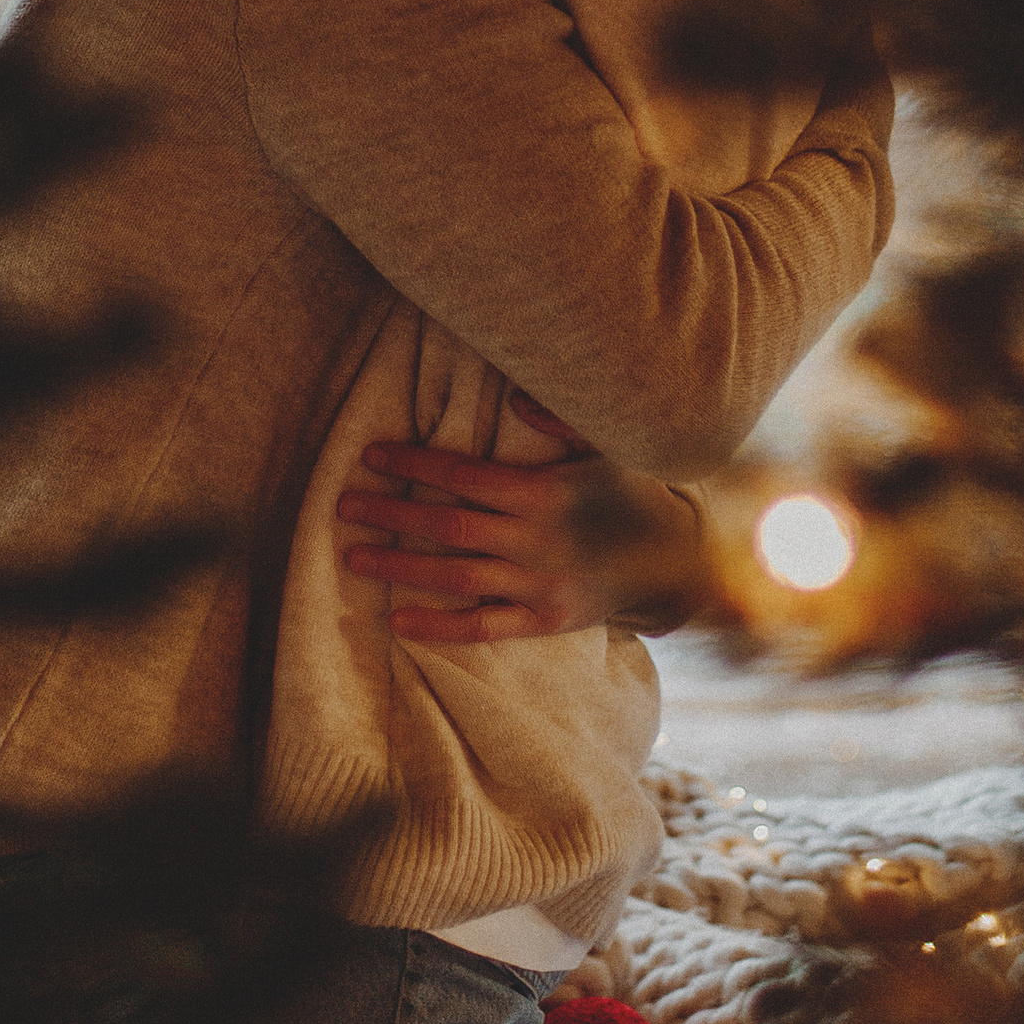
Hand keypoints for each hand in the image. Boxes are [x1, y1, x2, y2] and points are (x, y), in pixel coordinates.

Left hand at [338, 402, 705, 646]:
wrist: (679, 561)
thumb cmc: (632, 494)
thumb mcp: (606, 446)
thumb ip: (559, 419)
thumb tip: (512, 397)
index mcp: (542, 491)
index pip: (462, 475)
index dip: (414, 464)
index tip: (372, 456)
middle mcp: (534, 539)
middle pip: (447, 526)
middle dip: (391, 513)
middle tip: (345, 504)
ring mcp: (538, 584)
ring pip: (454, 577)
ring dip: (400, 566)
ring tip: (353, 556)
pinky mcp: (544, 621)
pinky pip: (482, 627)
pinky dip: (438, 625)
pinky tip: (396, 619)